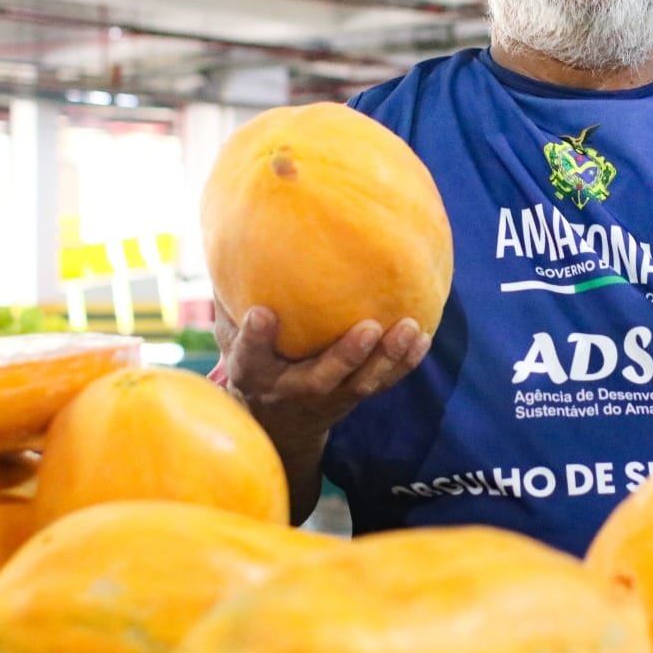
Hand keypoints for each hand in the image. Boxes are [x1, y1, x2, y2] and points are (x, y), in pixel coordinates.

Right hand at [215, 304, 431, 453]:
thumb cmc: (255, 356)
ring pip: (360, 383)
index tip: (262, 313)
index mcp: (252, 372)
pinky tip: (421, 338)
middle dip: (345, 356)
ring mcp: (326, 397)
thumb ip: (231, 296)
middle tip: (369, 328)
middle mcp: (290, 389)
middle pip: (319, 379)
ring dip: (387, 358)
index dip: (254, 338)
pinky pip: (382, 383)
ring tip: (409, 330)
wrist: (277, 419)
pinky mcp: (352, 397)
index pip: (248, 357)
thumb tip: (232, 233)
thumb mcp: (231, 333)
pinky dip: (403, 363)